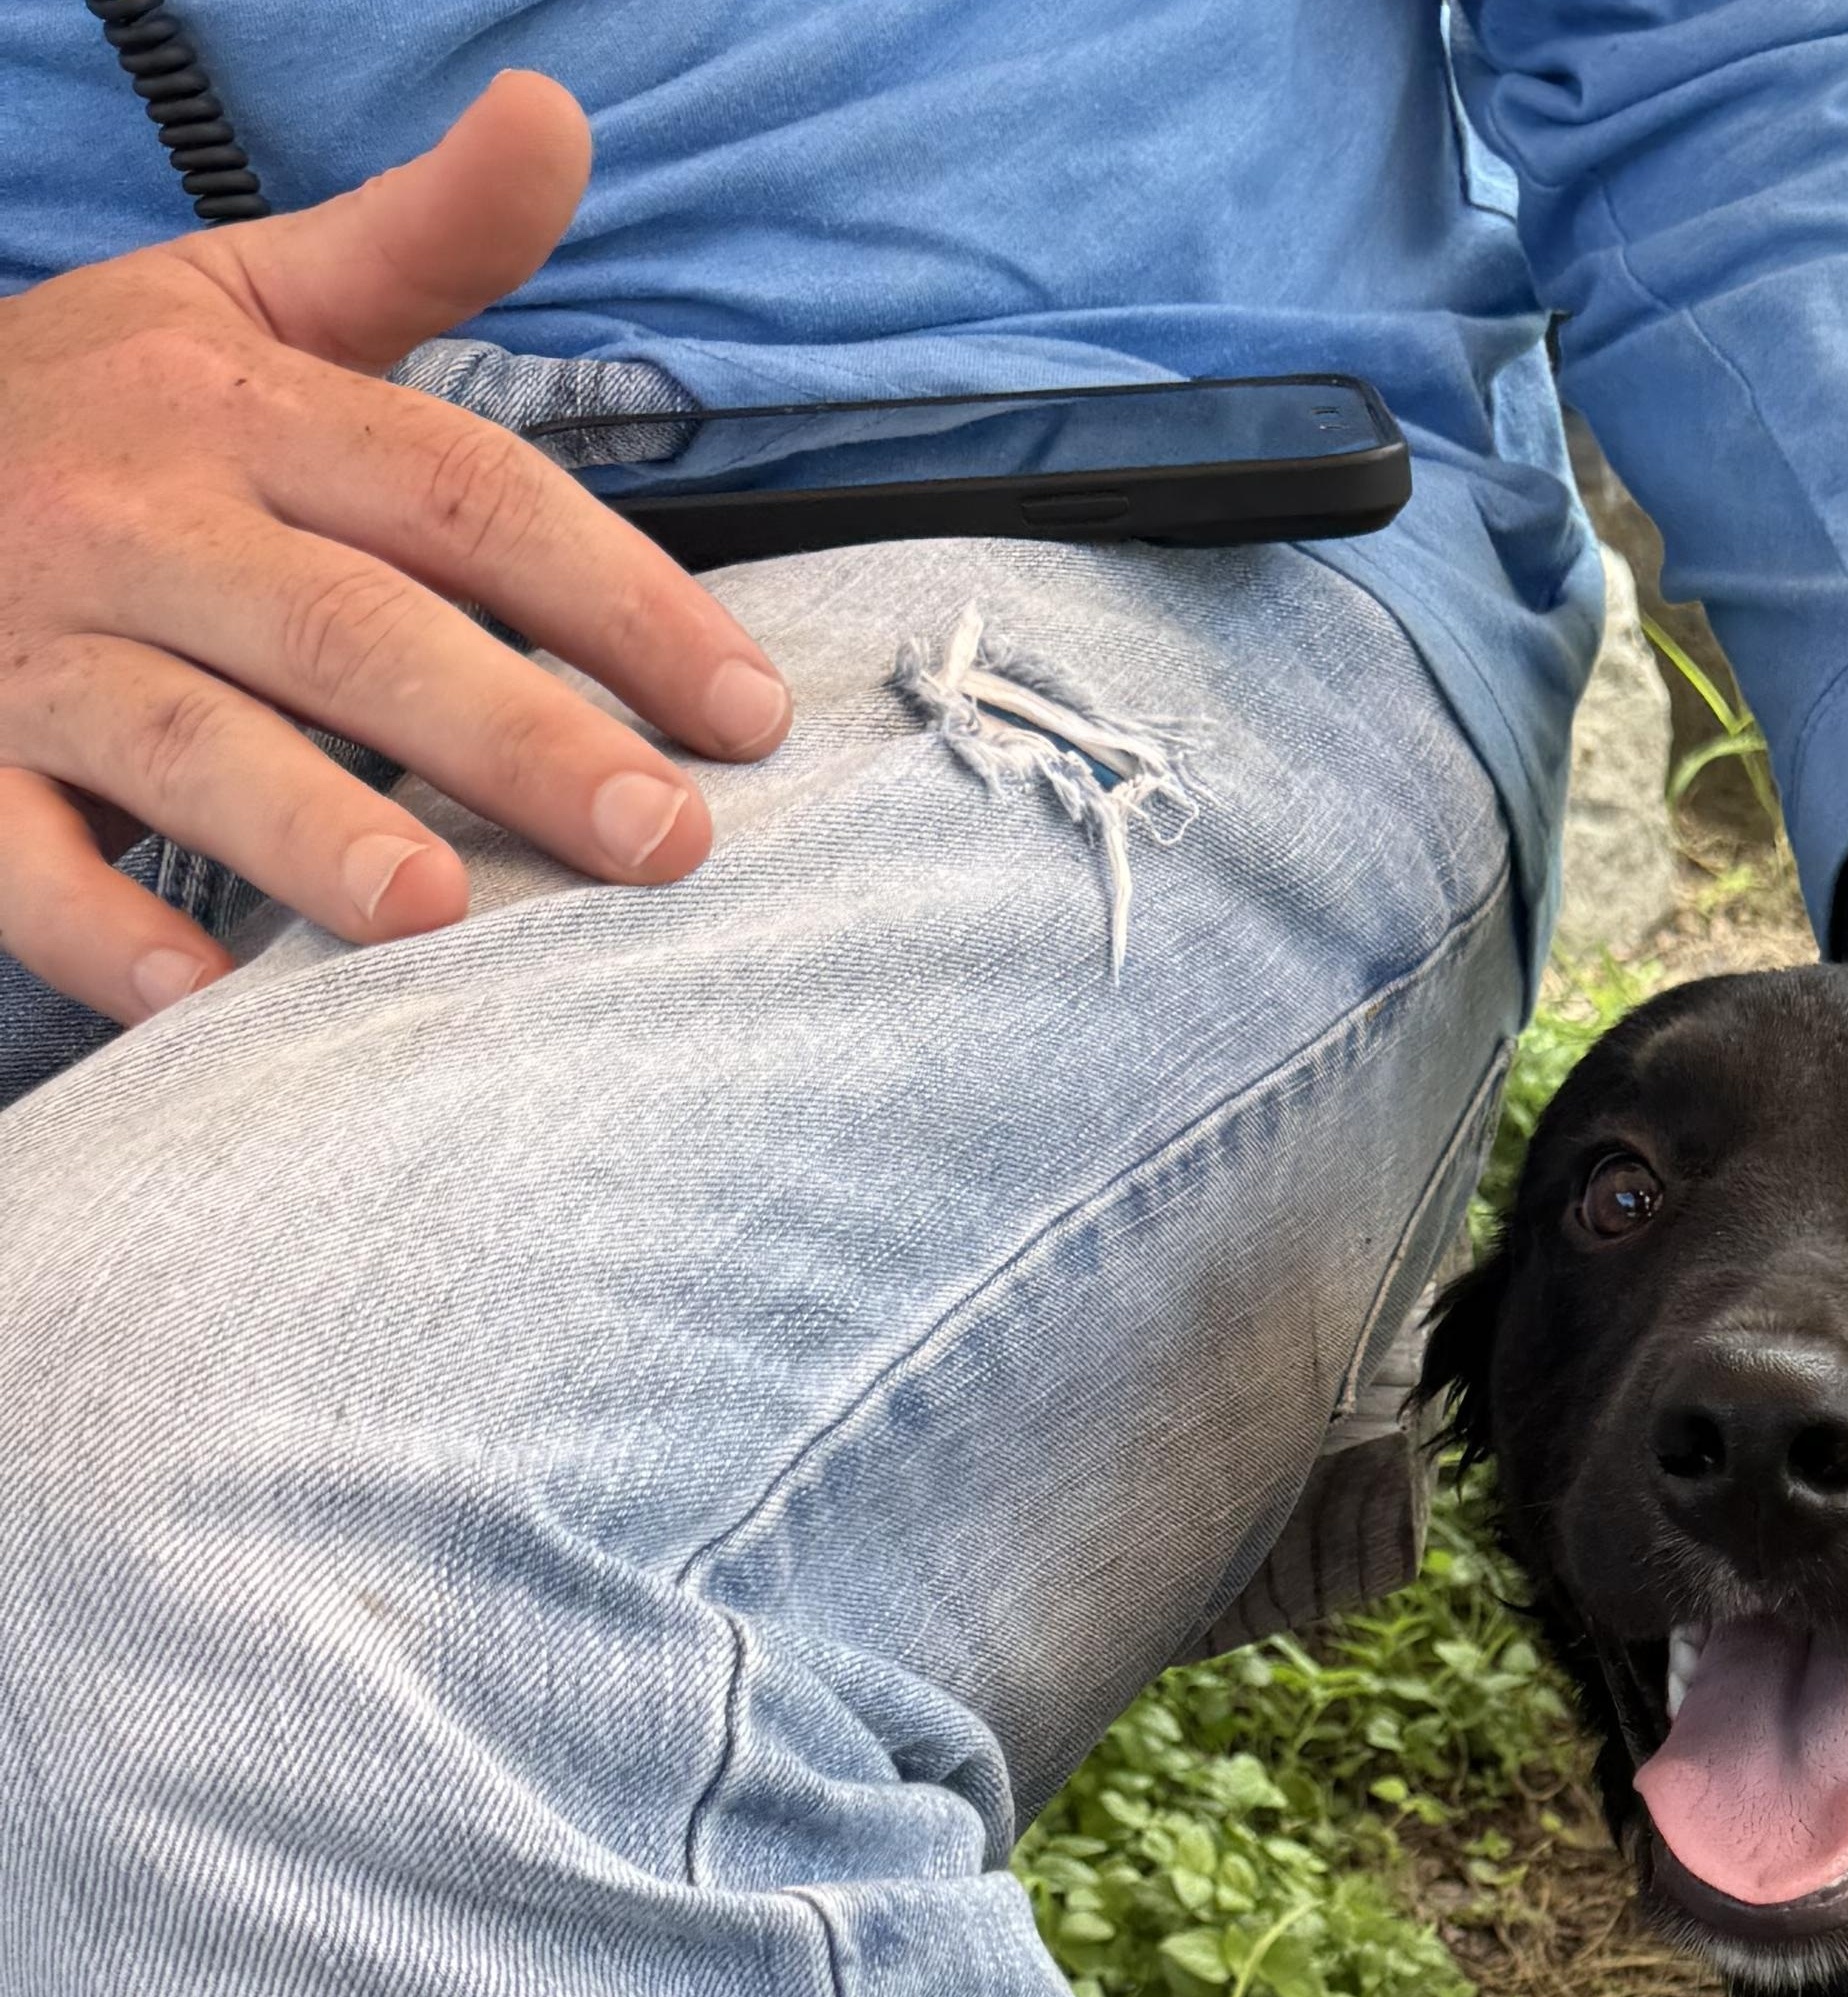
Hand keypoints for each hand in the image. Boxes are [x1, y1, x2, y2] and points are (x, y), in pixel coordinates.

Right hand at [0, 72, 791, 1026]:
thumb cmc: (102, 410)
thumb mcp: (245, 305)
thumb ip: (423, 243)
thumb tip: (556, 114)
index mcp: (239, 415)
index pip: (462, 496)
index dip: (616, 597)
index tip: (749, 711)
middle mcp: (140, 523)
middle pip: (349, 629)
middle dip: (510, 734)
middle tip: (661, 838)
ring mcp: (33, 643)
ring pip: (184, 742)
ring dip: (308, 828)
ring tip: (435, 914)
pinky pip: (14, 853)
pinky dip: (96, 929)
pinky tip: (202, 1005)